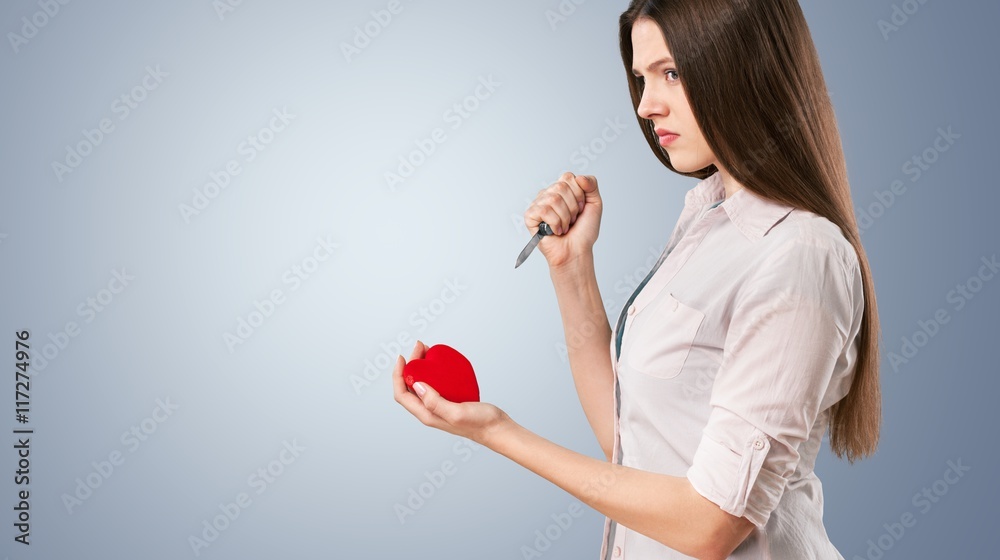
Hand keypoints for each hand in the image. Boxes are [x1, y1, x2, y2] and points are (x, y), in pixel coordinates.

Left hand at [393, 340, 509, 445]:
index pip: (402, 395)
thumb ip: (435, 402)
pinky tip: (442, 363)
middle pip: (410, 386)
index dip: (397, 375)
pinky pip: (435, 383)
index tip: (403, 357)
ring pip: (422, 383)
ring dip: (421, 366)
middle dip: (411, 364)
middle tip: (420, 346)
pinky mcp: (449, 401)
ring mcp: (439, 406)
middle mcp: (429, 411)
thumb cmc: (479, 424)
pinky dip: (434, 370)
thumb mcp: (456, 413)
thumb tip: (417, 385)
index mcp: (427, 415)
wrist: (497, 429)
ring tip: (428, 350)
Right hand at [523, 171, 602, 268]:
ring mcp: (538, 204)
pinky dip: (554, 223)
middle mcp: (548, 194)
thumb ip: (591, 184)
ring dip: (564, 217)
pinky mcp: (530, 216)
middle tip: (572, 219)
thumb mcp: (595, 204)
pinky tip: (555, 230)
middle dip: (572, 207)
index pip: (568, 177)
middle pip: (560, 187)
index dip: (578, 194)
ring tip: (564, 226)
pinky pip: (543, 210)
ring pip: (553, 199)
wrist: (577, 250)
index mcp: (561, 190)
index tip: (581, 209)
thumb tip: (579, 176)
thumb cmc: (583, 231)